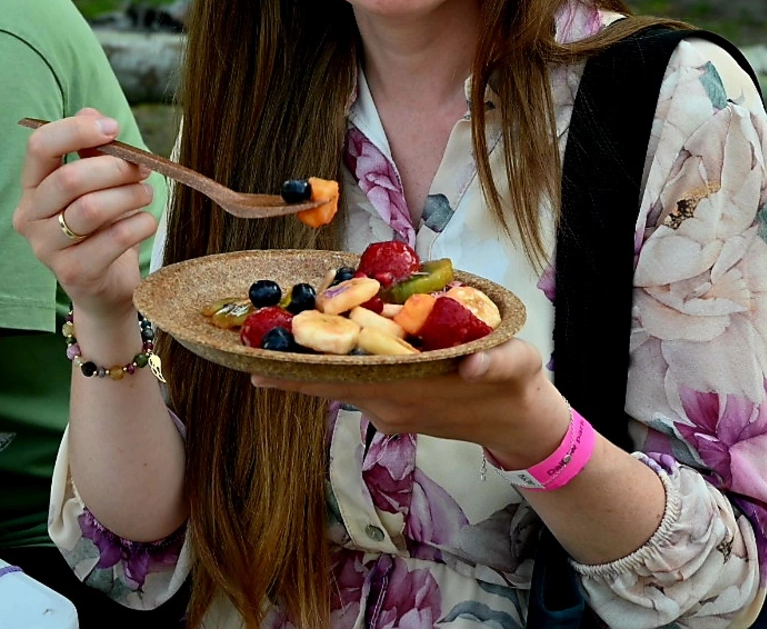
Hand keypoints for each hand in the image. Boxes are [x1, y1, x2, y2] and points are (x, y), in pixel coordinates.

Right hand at [12, 108, 155, 319]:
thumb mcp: (96, 184)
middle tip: (142, 170)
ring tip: (146, 193)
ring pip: (92, 208)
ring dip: (129, 194)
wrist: (105, 287)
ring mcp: (47, 249)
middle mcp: (29, 217)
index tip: (113, 128)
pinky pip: (114, 238)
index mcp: (31, 187)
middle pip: (70, 178)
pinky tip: (146, 222)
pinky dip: (140, 223)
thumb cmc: (101, 227)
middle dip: (116, 168)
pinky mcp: (74, 273)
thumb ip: (91, 150)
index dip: (77, 130)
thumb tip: (93, 114)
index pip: (39, 146)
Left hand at [252, 340, 572, 468]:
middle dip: (288, 369)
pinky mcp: (394, 410)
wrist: (521, 423)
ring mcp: (390, 409)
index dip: (303, 374)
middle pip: (328, 385)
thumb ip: (493, 363)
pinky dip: (334, 369)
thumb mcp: (516, 364)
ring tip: (270, 343)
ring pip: (339, 385)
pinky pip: (355, 387)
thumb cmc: (516, 385)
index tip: (260, 368)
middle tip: (245, 351)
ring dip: (307, 367)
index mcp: (412, 391)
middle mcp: (391, 404)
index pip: (345, 381)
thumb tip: (471, 366)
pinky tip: (318, 348)